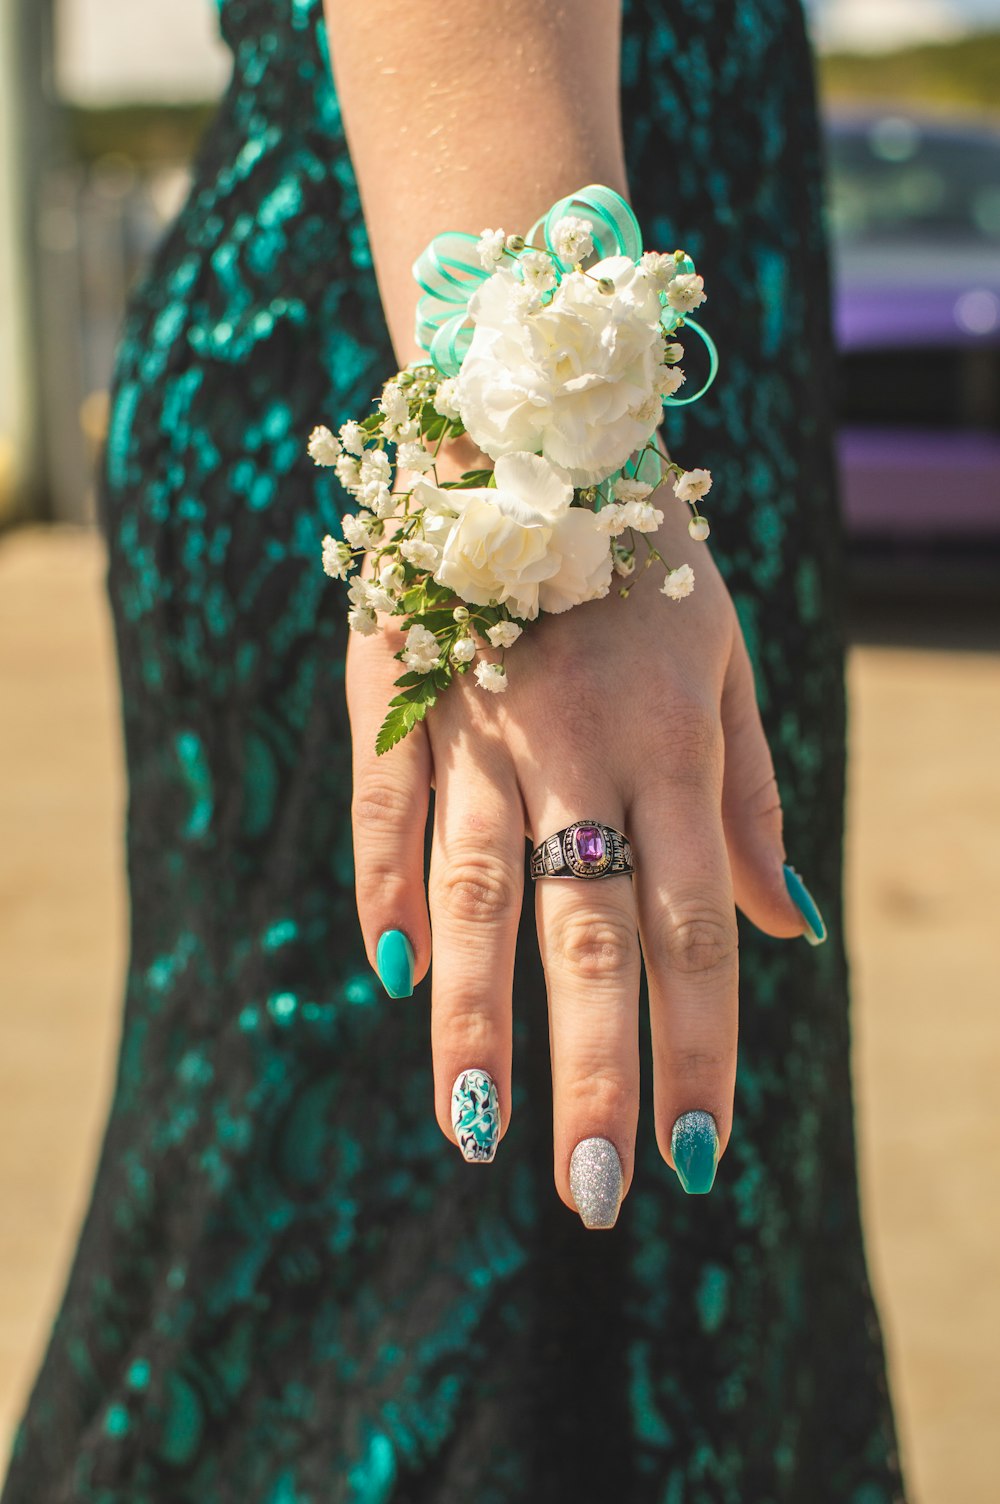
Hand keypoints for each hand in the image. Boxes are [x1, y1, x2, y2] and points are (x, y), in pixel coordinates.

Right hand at [345, 440, 810, 1224]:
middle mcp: (575, 744)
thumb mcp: (729, 662)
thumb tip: (788, 932)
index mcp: (671, 742)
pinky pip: (385, 807)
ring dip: (475, 1017)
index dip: (698, 1045)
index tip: (698, 1156)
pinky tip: (396, 980)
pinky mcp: (399, 690)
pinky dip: (387, 891)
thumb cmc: (652, 559)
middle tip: (597, 1193)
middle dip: (594, 1069)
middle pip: (586, 930)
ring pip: (475, 889)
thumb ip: (750, 799)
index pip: (691, 926)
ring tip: (473, 1132)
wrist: (539, 421)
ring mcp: (477, 718)